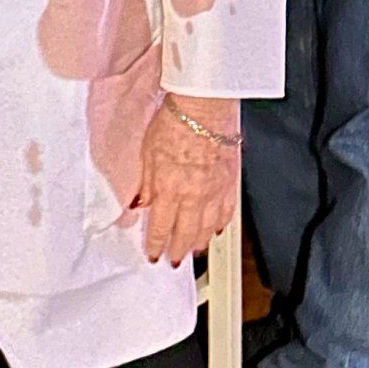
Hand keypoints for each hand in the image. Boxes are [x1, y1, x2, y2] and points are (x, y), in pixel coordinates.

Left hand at [131, 94, 238, 266]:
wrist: (205, 107)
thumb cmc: (174, 122)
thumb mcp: (146, 154)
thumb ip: (145, 184)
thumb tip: (138, 205)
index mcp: (168, 190)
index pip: (160, 228)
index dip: (155, 245)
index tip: (153, 254)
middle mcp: (193, 196)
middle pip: (186, 235)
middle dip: (178, 251)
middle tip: (174, 260)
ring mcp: (214, 192)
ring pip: (208, 229)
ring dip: (200, 244)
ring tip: (194, 251)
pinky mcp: (230, 183)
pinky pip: (227, 212)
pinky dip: (221, 225)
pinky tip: (217, 230)